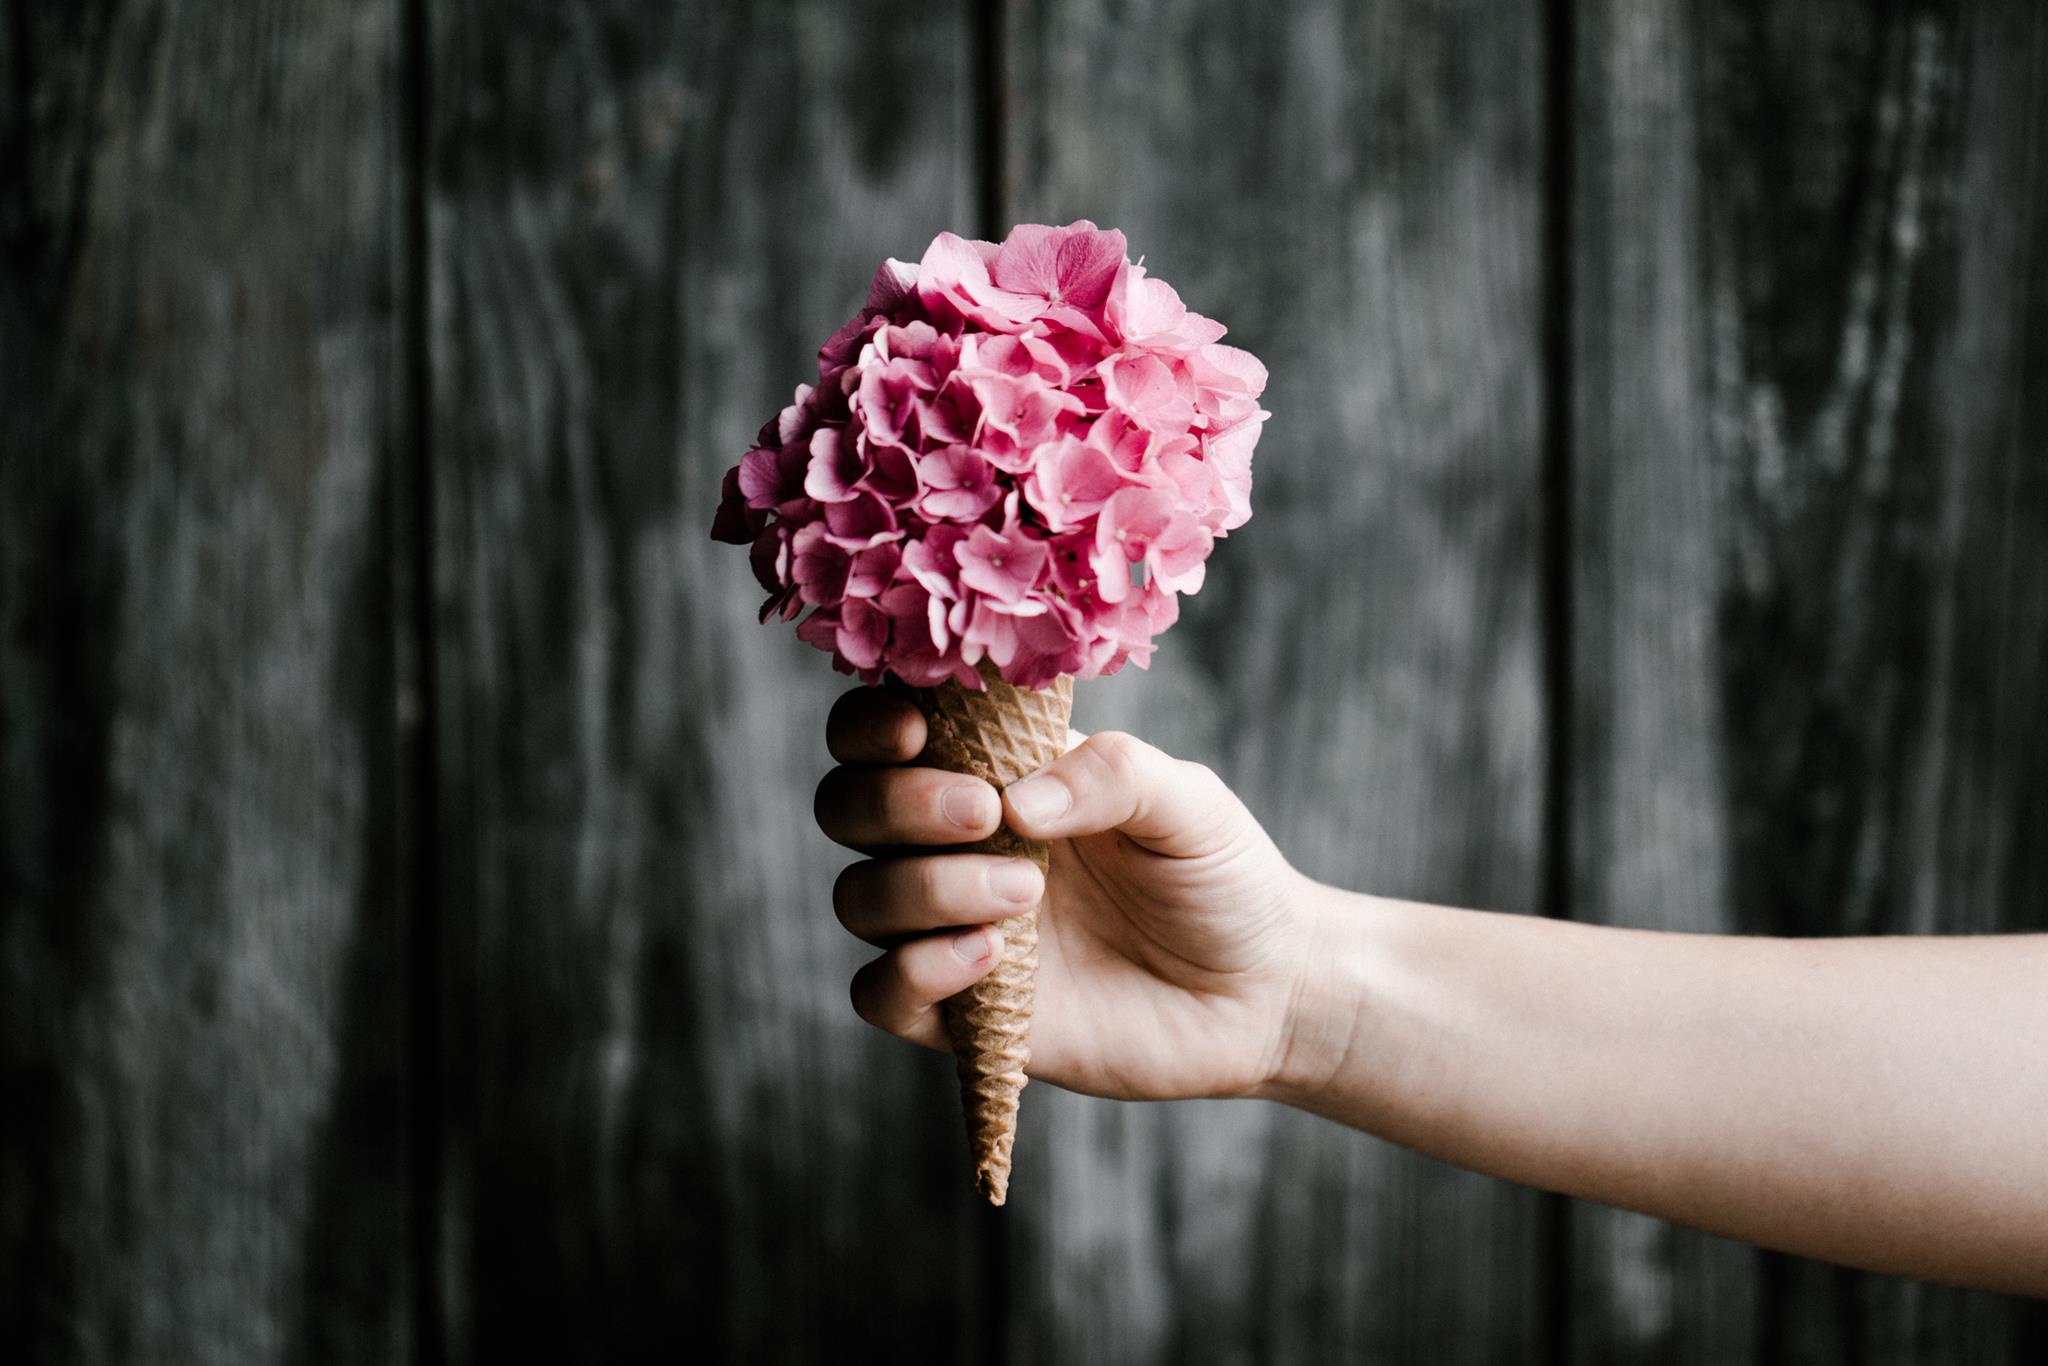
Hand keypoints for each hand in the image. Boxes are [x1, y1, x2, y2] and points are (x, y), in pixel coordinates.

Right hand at [814, 687, 1313, 1100]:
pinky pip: (880, 995)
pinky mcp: (966, 1014)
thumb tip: (1017, 798)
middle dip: (895, 803)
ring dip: (922, 887)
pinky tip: (991, 958)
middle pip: (847, 807)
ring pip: (859, 898)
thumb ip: (1111, 774)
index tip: (918, 732)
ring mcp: (954, 930)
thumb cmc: (1222, 877)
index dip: (870, 724)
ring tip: (1025, 894)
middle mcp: (958, 847)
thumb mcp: (1186, 803)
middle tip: (985, 814)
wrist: (1266, 991)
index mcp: (997, 773)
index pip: (882, 733)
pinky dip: (912, 972)